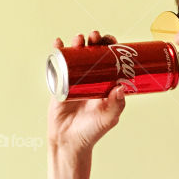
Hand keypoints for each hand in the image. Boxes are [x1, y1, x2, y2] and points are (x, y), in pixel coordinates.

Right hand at [48, 30, 126, 152]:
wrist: (69, 142)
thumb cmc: (92, 131)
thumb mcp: (108, 118)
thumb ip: (116, 105)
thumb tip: (121, 87)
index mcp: (105, 83)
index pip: (109, 59)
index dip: (110, 47)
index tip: (111, 40)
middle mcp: (90, 78)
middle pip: (92, 53)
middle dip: (94, 41)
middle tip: (95, 37)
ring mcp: (74, 79)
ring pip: (76, 55)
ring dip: (77, 43)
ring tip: (79, 39)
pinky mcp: (59, 83)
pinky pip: (58, 64)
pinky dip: (57, 52)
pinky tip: (58, 43)